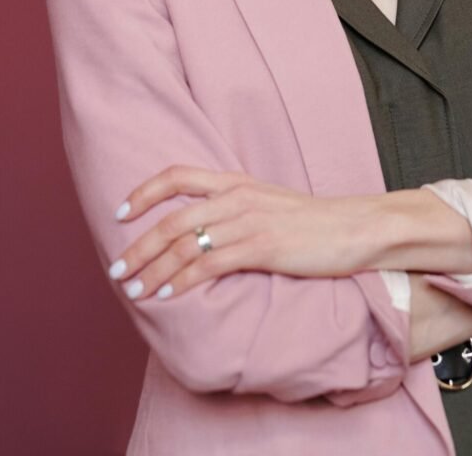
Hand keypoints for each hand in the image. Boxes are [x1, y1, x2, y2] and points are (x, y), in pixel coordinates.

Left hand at [107, 167, 375, 300]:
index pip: (178, 176)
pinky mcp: (263, 247)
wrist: (354, 227)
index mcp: (237, 182)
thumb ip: (235, 210)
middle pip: (172, 218)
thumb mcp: (268, 205)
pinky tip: (168, 296)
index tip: (119, 214)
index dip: (144, 193)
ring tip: (134, 291)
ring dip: (154, 271)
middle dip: (138, 246)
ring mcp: (249, 221)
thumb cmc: (313, 222)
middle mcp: (237, 197)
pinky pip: (210, 264)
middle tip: (116, 270)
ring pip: (185, 244)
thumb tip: (203, 231)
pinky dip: (182, 281)